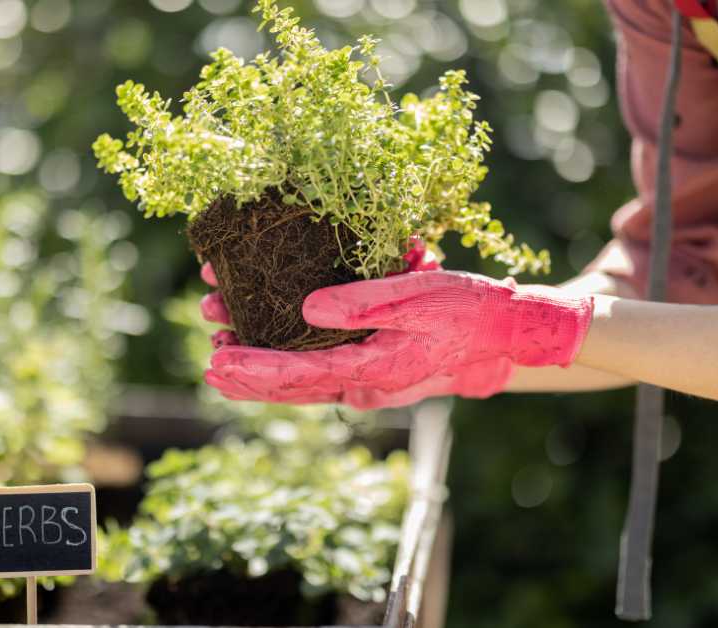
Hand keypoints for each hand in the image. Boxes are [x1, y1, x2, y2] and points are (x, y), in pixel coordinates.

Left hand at [203, 270, 591, 407]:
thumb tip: (307, 308)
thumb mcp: (419, 295)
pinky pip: (322, 374)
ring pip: (305, 383)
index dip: (254, 370)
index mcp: (374, 371)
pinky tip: (270, 350)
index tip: (216, 361)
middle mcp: (366, 386)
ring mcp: (370, 383)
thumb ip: (363, 303)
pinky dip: (290, 364)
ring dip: (264, 369)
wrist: (507, 335)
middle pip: (293, 387)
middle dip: (247, 373)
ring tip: (224, 348)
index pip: (300, 375)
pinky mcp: (375, 371)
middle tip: (209, 360)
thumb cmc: (468, 310)